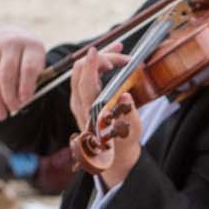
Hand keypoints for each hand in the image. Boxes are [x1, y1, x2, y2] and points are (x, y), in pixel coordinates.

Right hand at [0, 25, 47, 118]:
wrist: (14, 36)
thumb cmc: (29, 59)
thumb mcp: (37, 66)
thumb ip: (31, 83)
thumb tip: (17, 104)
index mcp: (32, 47)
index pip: (28, 68)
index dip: (26, 87)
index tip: (25, 102)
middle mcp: (11, 44)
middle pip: (7, 73)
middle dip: (8, 96)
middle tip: (11, 111)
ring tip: (0, 115)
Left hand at [71, 42, 138, 188]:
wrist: (113, 157)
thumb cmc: (122, 145)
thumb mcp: (130, 133)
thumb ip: (128, 115)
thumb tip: (126, 96)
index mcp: (90, 112)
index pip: (85, 82)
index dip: (90, 65)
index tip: (97, 51)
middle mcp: (79, 104)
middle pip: (81, 70)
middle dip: (102, 58)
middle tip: (125, 58)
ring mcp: (78, 100)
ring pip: (81, 70)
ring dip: (99, 58)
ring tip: (120, 51)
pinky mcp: (81, 98)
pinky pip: (85, 75)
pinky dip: (97, 64)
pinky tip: (112, 60)